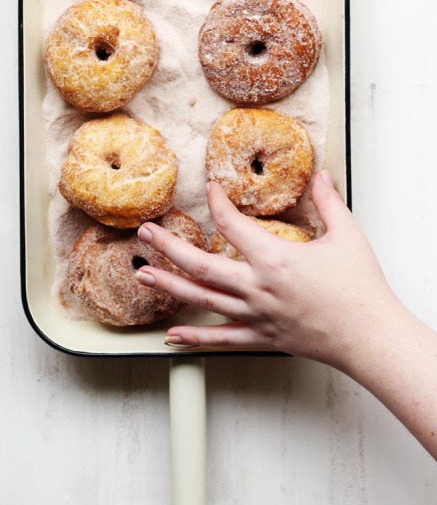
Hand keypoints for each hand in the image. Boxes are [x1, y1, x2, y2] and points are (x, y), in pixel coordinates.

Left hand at [136, 171, 397, 368]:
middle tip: (145, 233)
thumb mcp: (347, 235)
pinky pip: (221, 339)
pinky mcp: (262, 337)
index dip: (217, 203)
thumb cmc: (360, 288)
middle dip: (168, 248)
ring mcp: (256, 316)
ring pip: (203, 301)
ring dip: (170, 287)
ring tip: (144, 275)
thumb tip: (322, 174)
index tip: (209, 188)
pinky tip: (171, 336)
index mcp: (275, 259)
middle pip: (201, 266)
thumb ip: (328, 202)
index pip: (233, 225)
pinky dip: (194, 338)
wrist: (370, 337)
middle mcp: (258, 288)